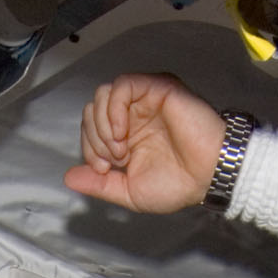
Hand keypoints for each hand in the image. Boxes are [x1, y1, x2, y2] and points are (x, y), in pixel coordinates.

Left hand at [64, 73, 229, 215]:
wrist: (209, 176)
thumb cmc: (179, 184)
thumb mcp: (129, 192)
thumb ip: (99, 184)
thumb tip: (68, 177)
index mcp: (127, 134)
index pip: (91, 127)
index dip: (88, 148)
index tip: (103, 169)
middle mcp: (134, 114)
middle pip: (93, 109)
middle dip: (93, 137)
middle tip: (112, 159)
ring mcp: (145, 99)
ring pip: (103, 95)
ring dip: (103, 124)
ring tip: (120, 148)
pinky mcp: (157, 88)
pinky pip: (123, 85)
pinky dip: (114, 108)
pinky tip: (122, 131)